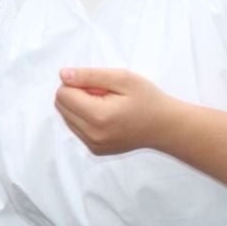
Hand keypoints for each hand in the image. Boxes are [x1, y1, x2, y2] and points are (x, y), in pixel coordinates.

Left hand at [54, 67, 176, 155]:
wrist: (165, 126)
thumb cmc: (147, 99)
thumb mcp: (122, 78)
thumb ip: (89, 75)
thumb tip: (63, 75)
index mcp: (98, 117)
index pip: (62, 94)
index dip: (77, 83)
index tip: (98, 85)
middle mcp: (92, 135)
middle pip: (61, 107)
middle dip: (77, 95)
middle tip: (103, 94)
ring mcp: (93, 145)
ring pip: (67, 118)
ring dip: (80, 107)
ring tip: (107, 105)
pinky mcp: (94, 150)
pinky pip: (76, 129)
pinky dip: (86, 118)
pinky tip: (107, 116)